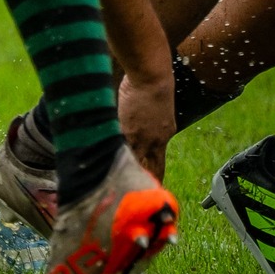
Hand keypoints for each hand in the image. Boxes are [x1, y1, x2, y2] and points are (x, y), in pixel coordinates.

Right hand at [118, 65, 175, 181]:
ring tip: (122, 188)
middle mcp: (155, 142)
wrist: (151, 78)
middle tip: (140, 195)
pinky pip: (121, 150)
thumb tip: (139, 126)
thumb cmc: (153, 86)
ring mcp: (141, 138)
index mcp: (164, 135)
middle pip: (150, 168)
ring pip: (135, 163)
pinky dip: (116, 158)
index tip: (151, 184)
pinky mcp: (127, 131)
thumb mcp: (158, 110)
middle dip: (145, 181)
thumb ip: (150, 123)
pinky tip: (109, 167)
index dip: (154, 175)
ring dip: (130, 173)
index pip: (158, 162)